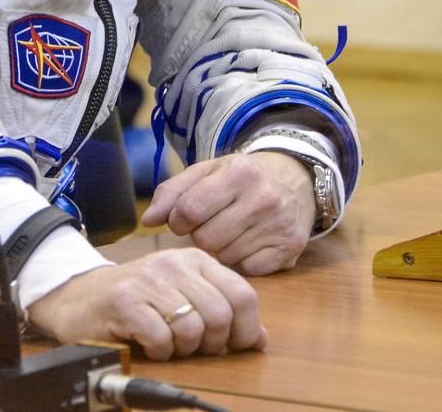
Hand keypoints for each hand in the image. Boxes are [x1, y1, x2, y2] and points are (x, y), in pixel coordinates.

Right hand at [27, 248, 265, 360]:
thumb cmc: (138, 300)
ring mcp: (148, 280)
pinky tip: (149, 343)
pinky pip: (162, 339)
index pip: (243, 294)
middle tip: (193, 347)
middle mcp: (174, 264)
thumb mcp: (184, 296)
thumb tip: (259, 340)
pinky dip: (160, 352)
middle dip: (212, 344)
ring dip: (183, 349)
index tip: (233, 345)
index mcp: (195, 260)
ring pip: (193, 328)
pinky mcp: (125, 302)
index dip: (246, 330)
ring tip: (168, 342)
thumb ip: (222, 312)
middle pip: (220, 315)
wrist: (80, 297)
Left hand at [140, 152, 314, 275]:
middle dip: (201, 234)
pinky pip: (248, 270)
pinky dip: (243, 261)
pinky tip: (249, 242)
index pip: (189, 211)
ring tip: (232, 230)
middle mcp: (263, 199)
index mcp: (239, 173)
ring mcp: (279, 226)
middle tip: (212, 223)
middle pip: (206, 239)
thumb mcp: (207, 171)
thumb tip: (146, 221)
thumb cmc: (241, 176)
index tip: (184, 217)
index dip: (178, 219)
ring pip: (225, 258)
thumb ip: (172, 192)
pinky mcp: (290, 251)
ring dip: (221, 248)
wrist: (295, 178)